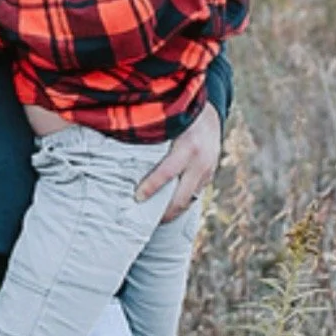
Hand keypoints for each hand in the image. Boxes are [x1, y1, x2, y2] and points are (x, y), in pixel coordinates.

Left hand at [135, 102, 221, 220]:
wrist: (210, 114)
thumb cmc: (181, 118)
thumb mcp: (169, 124)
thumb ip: (153, 138)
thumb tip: (125, 153)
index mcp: (188, 147)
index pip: (167, 173)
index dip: (151, 187)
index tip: (137, 198)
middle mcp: (201, 162)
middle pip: (181, 197)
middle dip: (164, 213)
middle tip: (145, 222)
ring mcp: (208, 171)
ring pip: (189, 200)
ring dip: (173, 212)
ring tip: (156, 220)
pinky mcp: (210, 175)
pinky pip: (195, 195)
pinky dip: (181, 203)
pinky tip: (169, 209)